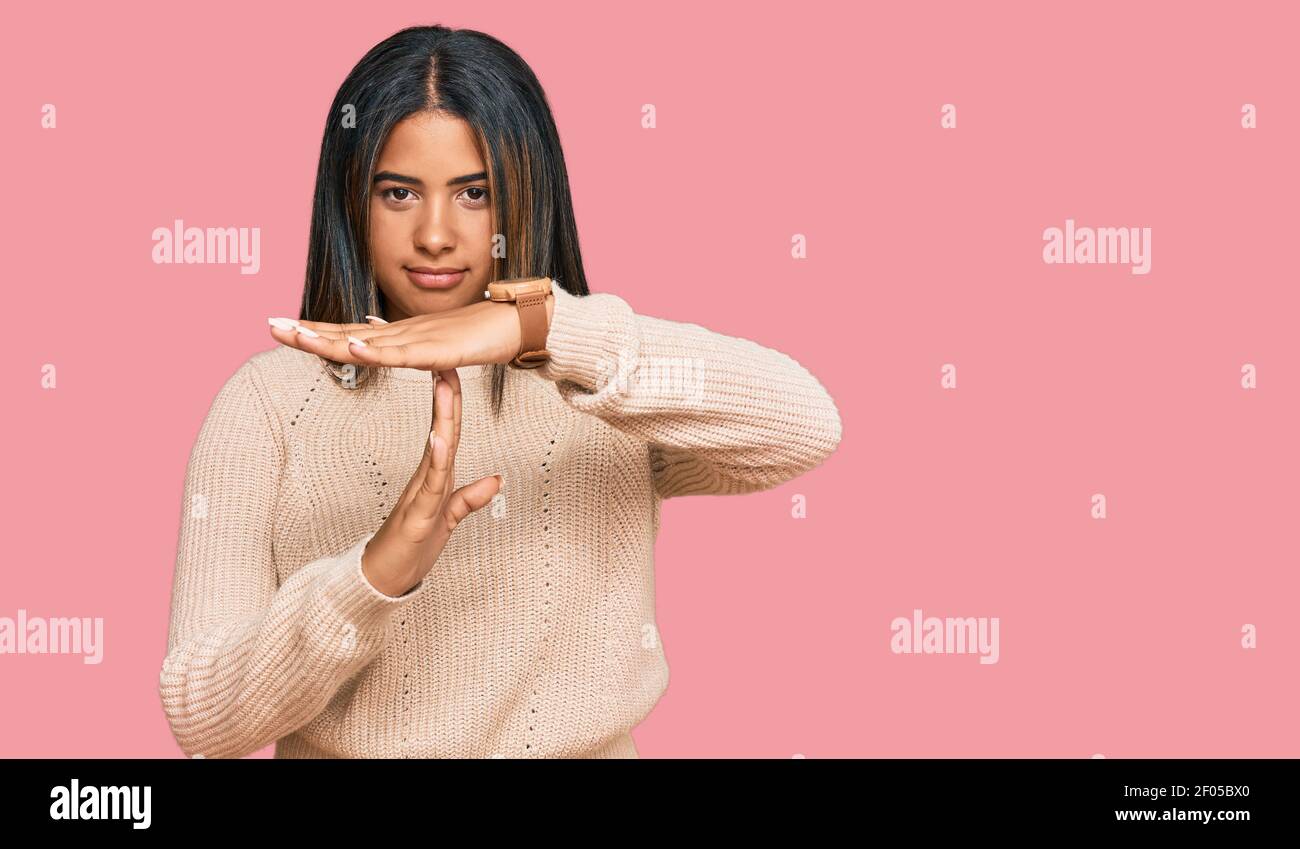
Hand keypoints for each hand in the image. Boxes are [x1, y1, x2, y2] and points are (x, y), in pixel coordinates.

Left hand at [266, 294, 554, 371]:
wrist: (516, 325)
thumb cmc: (480, 334)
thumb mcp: (434, 345)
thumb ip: (405, 346)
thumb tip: (378, 342)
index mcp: (398, 335)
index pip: (347, 332)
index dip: (314, 331)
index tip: (282, 326)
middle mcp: (400, 333)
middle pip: (346, 333)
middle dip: (306, 331)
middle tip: (270, 325)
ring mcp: (417, 340)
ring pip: (366, 343)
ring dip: (329, 339)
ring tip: (296, 335)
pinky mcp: (437, 350)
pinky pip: (401, 354)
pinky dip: (375, 351)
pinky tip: (353, 347)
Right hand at [359, 368, 500, 596]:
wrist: (383, 580)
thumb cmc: (412, 549)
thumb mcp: (448, 519)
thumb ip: (470, 498)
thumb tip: (497, 479)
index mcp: (435, 477)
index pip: (448, 433)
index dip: (453, 404)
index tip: (453, 372)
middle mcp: (426, 479)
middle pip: (442, 432)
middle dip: (447, 397)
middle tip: (447, 361)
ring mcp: (420, 496)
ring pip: (436, 451)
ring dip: (442, 418)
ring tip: (444, 385)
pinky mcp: (417, 516)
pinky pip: (431, 484)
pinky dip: (436, 460)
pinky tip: (438, 438)